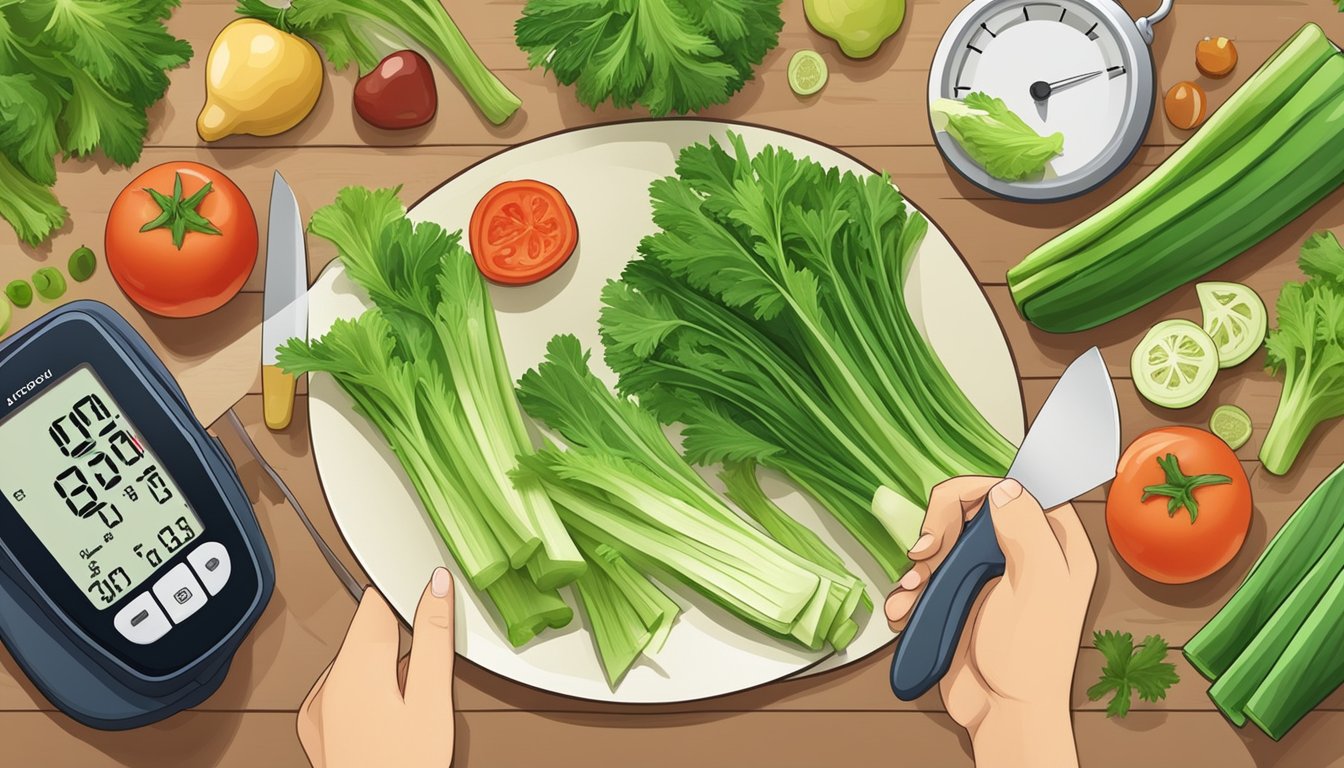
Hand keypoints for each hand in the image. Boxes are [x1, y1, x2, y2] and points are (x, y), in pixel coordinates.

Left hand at [298, 568, 457, 767]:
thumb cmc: (406, 766)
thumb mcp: (432, 699)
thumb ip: (434, 636)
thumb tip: (436, 587)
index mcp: (356, 667)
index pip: (377, 604)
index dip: (407, 598)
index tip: (428, 602)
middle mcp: (329, 684)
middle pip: (367, 634)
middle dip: (400, 639)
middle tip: (426, 670)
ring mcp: (319, 710)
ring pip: (355, 664)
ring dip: (384, 668)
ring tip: (410, 701)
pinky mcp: (319, 730)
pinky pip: (343, 692)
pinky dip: (367, 693)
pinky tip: (389, 717)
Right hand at [885, 478, 1095, 767]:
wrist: (1000, 711)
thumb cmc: (1029, 658)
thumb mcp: (1037, 586)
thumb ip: (1026, 530)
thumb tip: (1004, 488)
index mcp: (1055, 544)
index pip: (1016, 487)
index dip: (979, 492)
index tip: (954, 518)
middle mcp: (1022, 552)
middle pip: (970, 507)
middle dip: (940, 528)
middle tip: (928, 553)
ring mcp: (989, 574)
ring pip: (943, 539)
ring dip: (920, 564)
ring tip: (914, 591)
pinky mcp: (960, 595)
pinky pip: (927, 574)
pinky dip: (911, 589)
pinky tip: (908, 607)